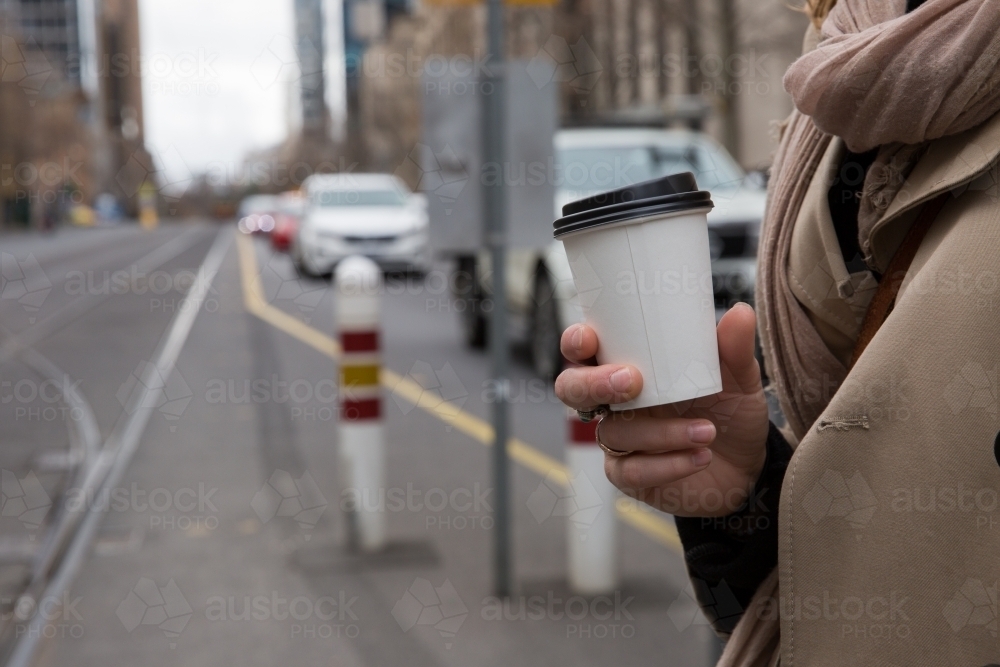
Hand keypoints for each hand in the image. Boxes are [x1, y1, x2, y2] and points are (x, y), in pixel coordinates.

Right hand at [554, 303, 769, 517]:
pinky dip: (668, 464)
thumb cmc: (729, 412)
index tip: (589, 339)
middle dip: (592, 383)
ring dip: (661, 431)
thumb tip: (739, 314)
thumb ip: (734, 348)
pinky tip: (699, 457)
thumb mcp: (738, 378)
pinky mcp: (629, 475)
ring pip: (614, 431)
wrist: (747, 466)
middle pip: (571, 389)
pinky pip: (631, 470)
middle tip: (632, 382)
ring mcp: (619, 439)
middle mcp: (614, 401)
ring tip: (706, 431)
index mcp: (628, 366)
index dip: (575, 342)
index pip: (583, 349)